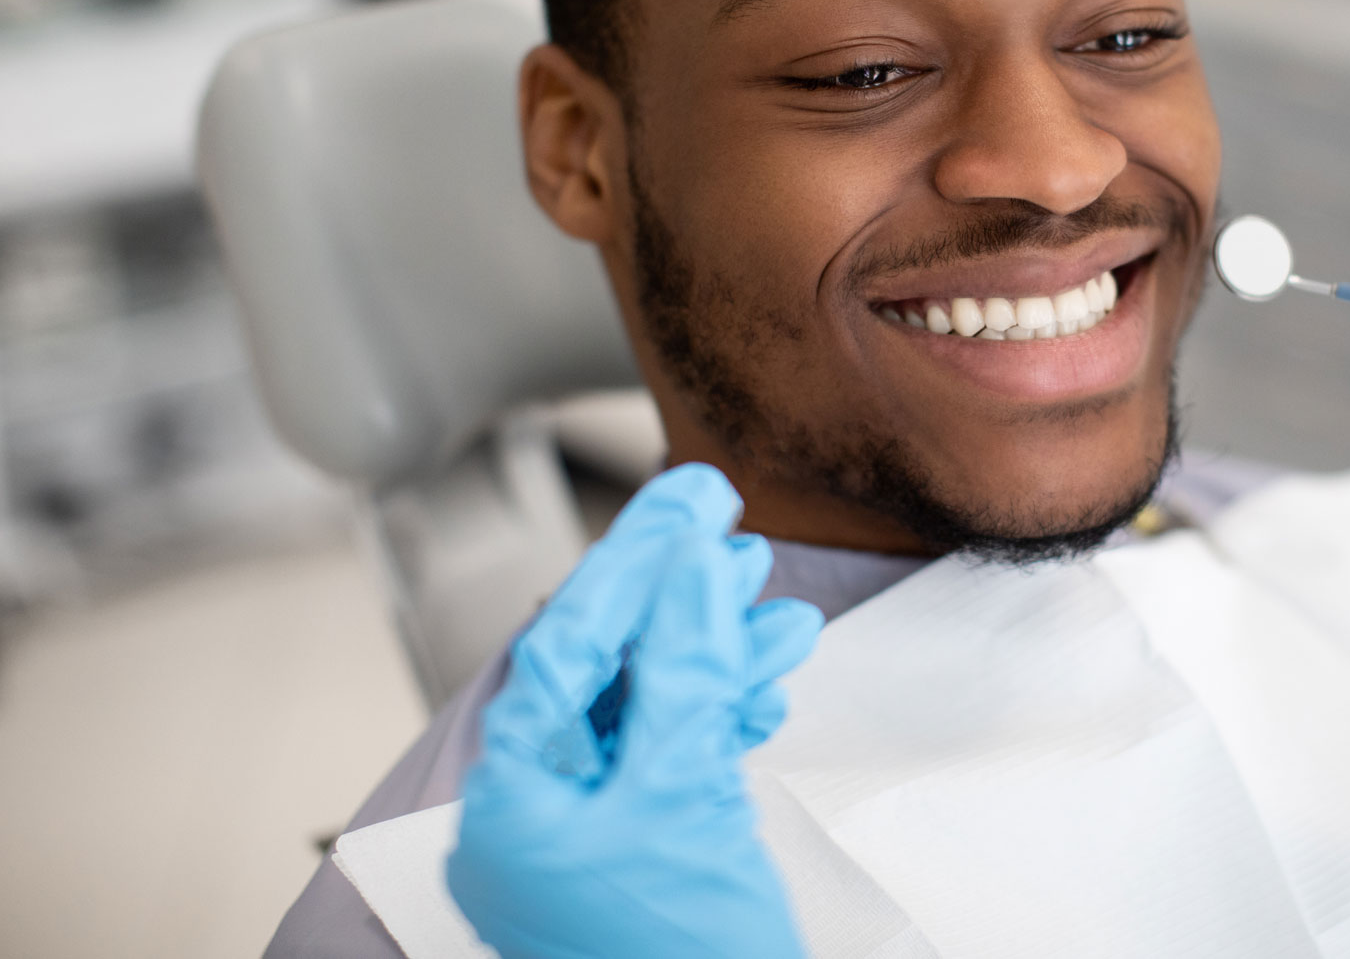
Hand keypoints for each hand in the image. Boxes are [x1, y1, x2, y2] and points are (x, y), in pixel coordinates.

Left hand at [446, 463, 822, 957]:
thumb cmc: (678, 957)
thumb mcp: (678, 795)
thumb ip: (678, 672)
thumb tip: (684, 569)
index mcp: (516, 799)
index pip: (567, 644)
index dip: (633, 560)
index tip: (688, 497)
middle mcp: (543, 810)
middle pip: (610, 666)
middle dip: (679, 596)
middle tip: (728, 524)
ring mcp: (596, 831)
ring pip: (655, 705)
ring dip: (717, 648)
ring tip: (773, 601)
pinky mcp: (648, 845)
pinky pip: (680, 751)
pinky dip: (726, 707)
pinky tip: (770, 673)